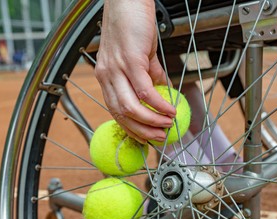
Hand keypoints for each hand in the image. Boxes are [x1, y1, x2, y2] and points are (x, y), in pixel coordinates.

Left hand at [95, 0, 175, 143]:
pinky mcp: (129, 61)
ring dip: (151, 121)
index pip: (115, 110)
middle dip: (141, 131)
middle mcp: (107, 76)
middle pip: (121, 114)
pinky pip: (145, 91)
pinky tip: (169, 110)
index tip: (145, 136)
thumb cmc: (132, 23)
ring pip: (131, 107)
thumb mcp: (139, 54)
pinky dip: (159, 104)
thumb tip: (160, 90)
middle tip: (159, 138)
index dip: (131, 127)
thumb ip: (149, 73)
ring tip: (167, 125)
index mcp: (106, 76)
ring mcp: (116, 69)